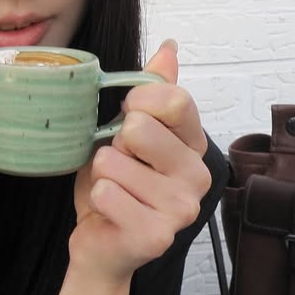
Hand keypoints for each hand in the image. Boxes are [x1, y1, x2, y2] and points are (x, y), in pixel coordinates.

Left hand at [67, 40, 210, 294]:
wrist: (102, 245)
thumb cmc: (116, 187)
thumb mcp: (129, 133)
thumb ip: (151, 92)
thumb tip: (168, 49)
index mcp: (195, 146)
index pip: (175, 99)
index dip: (138, 102)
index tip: (126, 118)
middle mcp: (198, 176)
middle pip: (141, 128)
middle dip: (113, 144)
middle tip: (119, 167)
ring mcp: (182, 209)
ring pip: (112, 162)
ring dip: (100, 176)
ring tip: (113, 192)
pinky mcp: (157, 236)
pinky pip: (105, 193)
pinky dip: (96, 200)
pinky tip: (110, 214)